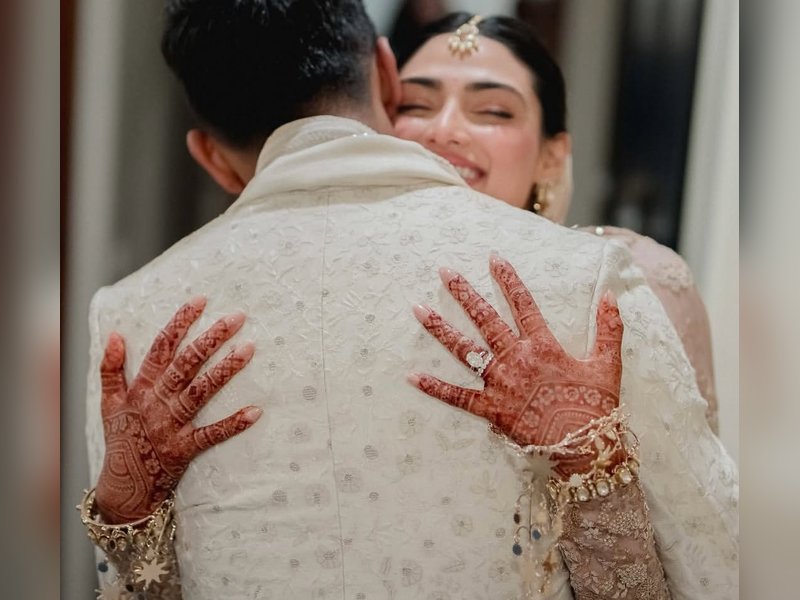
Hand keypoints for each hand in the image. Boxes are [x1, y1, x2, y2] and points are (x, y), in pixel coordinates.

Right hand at [95, 297, 261, 522]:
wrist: (123, 488)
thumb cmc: (121, 439)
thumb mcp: (108, 402)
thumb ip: (110, 368)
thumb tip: (115, 334)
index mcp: (141, 388)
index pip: (162, 347)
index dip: (181, 322)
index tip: (202, 301)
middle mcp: (156, 403)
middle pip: (186, 363)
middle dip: (211, 338)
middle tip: (238, 317)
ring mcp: (171, 426)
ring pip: (200, 392)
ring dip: (225, 370)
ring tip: (249, 349)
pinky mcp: (184, 450)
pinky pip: (211, 435)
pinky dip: (233, 424)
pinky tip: (256, 411)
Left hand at [409, 255, 622, 475]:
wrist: (584, 445)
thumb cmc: (596, 406)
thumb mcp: (607, 363)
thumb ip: (609, 328)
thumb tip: (611, 295)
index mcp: (542, 346)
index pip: (523, 303)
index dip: (508, 279)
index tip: (493, 258)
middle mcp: (516, 359)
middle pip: (485, 318)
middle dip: (463, 293)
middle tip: (444, 271)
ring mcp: (500, 383)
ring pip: (465, 350)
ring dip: (440, 328)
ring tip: (418, 309)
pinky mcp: (490, 409)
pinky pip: (458, 397)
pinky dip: (435, 387)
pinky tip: (412, 375)